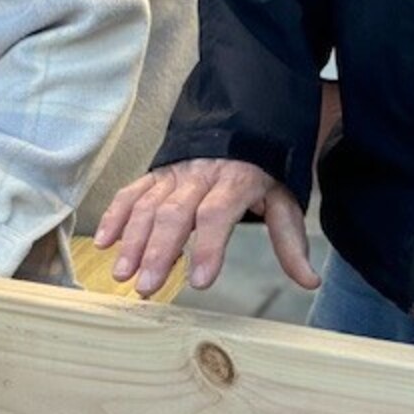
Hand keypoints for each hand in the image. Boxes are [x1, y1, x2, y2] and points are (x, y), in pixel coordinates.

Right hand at [93, 158, 320, 296]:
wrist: (239, 127)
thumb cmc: (260, 173)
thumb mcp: (283, 201)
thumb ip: (289, 241)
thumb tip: (309, 281)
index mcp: (234, 181)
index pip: (216, 215)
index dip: (207, 248)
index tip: (198, 281)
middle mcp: (198, 176)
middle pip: (173, 214)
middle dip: (157, 252)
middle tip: (146, 287)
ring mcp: (172, 174)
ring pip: (146, 206)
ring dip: (131, 241)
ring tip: (123, 274)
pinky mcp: (154, 174)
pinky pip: (130, 193)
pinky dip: (114, 216)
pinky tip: (105, 243)